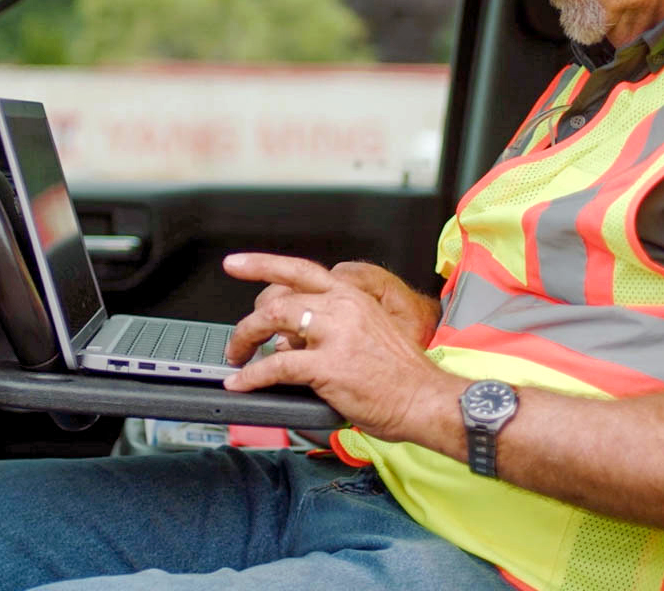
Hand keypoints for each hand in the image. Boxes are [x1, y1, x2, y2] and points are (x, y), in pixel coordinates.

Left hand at [220, 253, 463, 442]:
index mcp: (351, 296)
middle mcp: (342, 307)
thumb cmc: (401, 374)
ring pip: (272, 322)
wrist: (427, 398)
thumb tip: (291, 336)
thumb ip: (330, 325)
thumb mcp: (369, 329)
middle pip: (278, 298)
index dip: (262, 264)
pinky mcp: (329, 366)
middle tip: (237, 340)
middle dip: (248, 320)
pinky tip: (242, 383)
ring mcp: (335, 335)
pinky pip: (277, 365)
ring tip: (237, 358)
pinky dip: (252, 375)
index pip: (299, 270)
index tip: (236, 264)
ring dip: (245, 340)